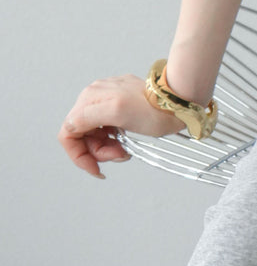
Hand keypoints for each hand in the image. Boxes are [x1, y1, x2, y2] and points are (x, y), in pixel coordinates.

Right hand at [59, 73, 181, 178]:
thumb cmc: (153, 109)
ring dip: (107, 147)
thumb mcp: (116, 113)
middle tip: (120, 155)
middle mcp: (94, 96)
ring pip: (95, 134)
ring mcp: (108, 99)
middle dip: (98, 151)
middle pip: (82, 135)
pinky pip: (108, 128)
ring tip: (125, 150)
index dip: (78, 155)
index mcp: (89, 99)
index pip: (68, 134)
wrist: (179, 101)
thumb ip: (86, 117)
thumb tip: (70, 126)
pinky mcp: (121, 103)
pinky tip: (126, 141)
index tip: (95, 169)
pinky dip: (114, 139)